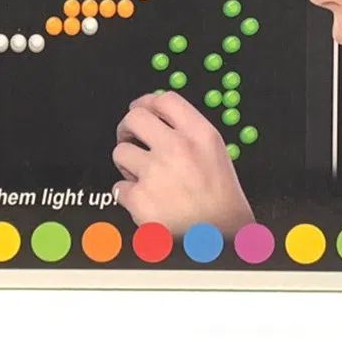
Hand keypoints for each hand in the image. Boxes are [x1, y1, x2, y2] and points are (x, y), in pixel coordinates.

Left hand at [111, 91, 253, 236]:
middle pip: (135, 117)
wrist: (222, 241)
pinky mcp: (140, 199)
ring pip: (121, 151)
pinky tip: (145, 201)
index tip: (142, 108)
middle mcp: (178, 149)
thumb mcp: (216, 155)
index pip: (165, 99)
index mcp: (201, 135)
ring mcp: (156, 172)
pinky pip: (118, 188)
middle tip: (129, 137)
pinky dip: (127, 196)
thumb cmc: (222, 204)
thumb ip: (188, 134)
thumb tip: (158, 119)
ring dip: (127, 163)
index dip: (148, 102)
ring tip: (142, 177)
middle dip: (127, 127)